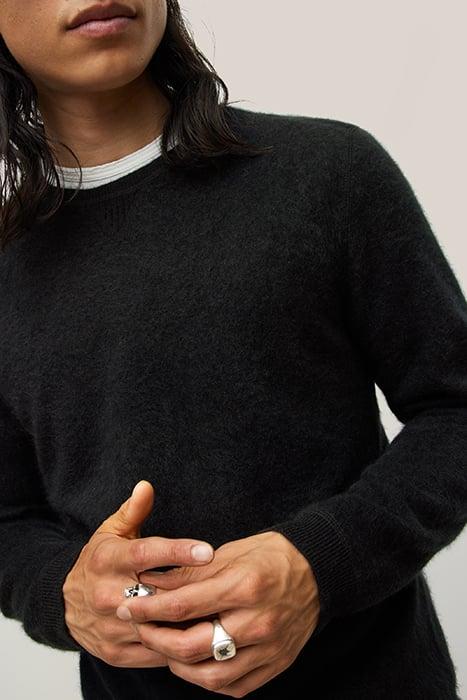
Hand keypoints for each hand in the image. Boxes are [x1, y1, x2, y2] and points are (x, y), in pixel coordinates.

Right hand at [62, 480, 214, 666]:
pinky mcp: (115, 651)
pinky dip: (178, 645)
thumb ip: (133, 511)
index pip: (146, 554)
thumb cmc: (99, 561)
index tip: (207, 551)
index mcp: (108, 559)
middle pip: (156, 594)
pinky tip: (202, 634)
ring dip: (188, 622)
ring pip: (157, 627)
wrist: (64, 603)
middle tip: (228, 586)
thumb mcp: (110, 531)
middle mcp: (106, 593)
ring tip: (221, 612)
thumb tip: (146, 486)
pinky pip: (153, 652)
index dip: (178, 552)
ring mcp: (110, 625)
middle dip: (191, 592)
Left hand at [117, 530, 320, 695]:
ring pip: (210, 675)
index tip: (128, 606)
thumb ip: (191, 572)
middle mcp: (257, 622)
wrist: (318, 571)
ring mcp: (268, 649)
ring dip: (177, 665)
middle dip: (155, 639)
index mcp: (244, 586)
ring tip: (164, 647)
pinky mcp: (275, 665)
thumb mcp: (231, 552)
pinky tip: (194, 663)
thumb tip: (151, 581)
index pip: (183, 606)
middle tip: (139, 628)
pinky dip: (207, 679)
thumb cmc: (271, 555)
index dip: (149, 608)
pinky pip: (233, 686)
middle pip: (191, 646)